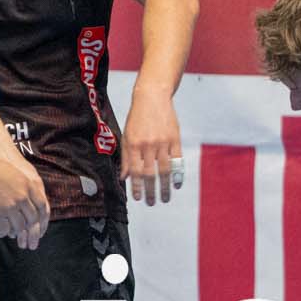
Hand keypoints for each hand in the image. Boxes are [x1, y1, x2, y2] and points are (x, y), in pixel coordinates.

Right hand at [0, 148, 50, 250]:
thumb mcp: (13, 173)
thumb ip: (22, 186)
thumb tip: (25, 200)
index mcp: (28, 186)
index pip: (42, 206)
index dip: (43, 220)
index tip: (40, 228)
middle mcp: (22, 197)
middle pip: (32, 220)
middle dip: (32, 234)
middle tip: (30, 243)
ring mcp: (10, 207)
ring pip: (19, 227)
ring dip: (16, 234)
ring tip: (11, 235)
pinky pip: (4, 230)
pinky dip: (1, 233)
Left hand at [119, 89, 182, 206]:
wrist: (152, 97)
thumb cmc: (137, 118)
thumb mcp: (126, 135)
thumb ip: (126, 157)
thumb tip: (124, 177)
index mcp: (134, 144)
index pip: (135, 171)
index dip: (136, 187)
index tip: (138, 198)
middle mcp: (148, 145)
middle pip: (150, 174)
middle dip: (151, 191)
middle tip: (152, 203)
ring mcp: (163, 142)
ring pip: (164, 170)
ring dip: (164, 187)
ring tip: (165, 198)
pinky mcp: (175, 138)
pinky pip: (177, 160)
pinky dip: (177, 174)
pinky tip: (176, 185)